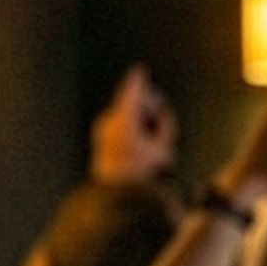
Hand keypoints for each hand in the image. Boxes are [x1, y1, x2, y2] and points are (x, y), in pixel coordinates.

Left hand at [90, 64, 177, 184]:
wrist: (118, 196)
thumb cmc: (143, 172)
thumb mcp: (164, 148)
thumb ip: (165, 126)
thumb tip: (162, 115)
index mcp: (124, 119)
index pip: (132, 91)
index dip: (138, 80)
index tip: (139, 70)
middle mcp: (110, 121)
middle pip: (133, 104)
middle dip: (150, 109)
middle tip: (164, 130)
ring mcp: (103, 131)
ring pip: (128, 117)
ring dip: (142, 124)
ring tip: (154, 145)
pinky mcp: (101, 141)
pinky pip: (121, 128)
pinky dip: (133, 132)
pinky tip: (143, 148)